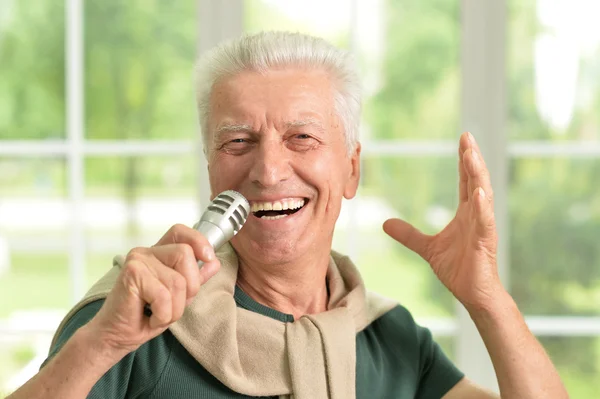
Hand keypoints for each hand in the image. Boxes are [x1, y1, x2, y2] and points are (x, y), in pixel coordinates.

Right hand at [84, 224, 220, 356]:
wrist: (116, 336)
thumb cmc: (144, 316)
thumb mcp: (178, 296)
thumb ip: (195, 278)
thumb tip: (214, 262)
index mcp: (159, 253)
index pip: (180, 231)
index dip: (198, 240)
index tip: (208, 258)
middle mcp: (147, 252)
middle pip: (186, 255)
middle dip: (189, 288)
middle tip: (172, 305)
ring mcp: (138, 260)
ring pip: (178, 281)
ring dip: (175, 308)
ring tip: (159, 314)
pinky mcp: (132, 274)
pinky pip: (164, 295)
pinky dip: (163, 314)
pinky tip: (150, 317)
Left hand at [383, 132, 501, 309]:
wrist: (472, 294)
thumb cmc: (457, 269)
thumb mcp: (426, 248)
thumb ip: (409, 234)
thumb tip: (386, 223)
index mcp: (466, 213)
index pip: (466, 181)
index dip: (464, 161)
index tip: (463, 140)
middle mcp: (477, 215)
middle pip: (475, 180)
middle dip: (472, 158)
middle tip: (467, 136)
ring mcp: (483, 227)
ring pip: (482, 195)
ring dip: (478, 175)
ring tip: (472, 155)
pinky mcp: (485, 242)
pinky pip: (485, 221)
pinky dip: (482, 206)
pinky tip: (478, 192)